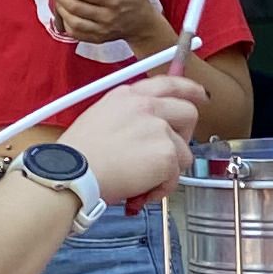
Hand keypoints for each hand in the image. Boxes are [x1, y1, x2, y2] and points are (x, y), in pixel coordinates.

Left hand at [49, 0, 171, 53]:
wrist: (143, 27)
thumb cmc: (138, 1)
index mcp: (115, 0)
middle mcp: (107, 17)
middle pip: (75, 7)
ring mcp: (101, 30)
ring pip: (72, 21)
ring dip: (59, 8)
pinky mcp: (97, 38)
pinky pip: (75, 33)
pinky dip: (64, 22)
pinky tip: (62, 11)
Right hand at [64, 71, 202, 209]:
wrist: (72, 174)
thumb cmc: (78, 156)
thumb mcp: (100, 118)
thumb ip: (130, 117)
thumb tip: (149, 132)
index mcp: (129, 95)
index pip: (169, 82)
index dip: (189, 89)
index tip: (200, 96)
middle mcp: (147, 106)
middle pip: (188, 113)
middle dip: (184, 137)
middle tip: (168, 155)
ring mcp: (159, 128)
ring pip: (184, 152)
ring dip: (168, 170)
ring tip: (142, 181)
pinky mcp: (166, 153)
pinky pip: (176, 175)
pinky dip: (161, 188)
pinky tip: (141, 190)